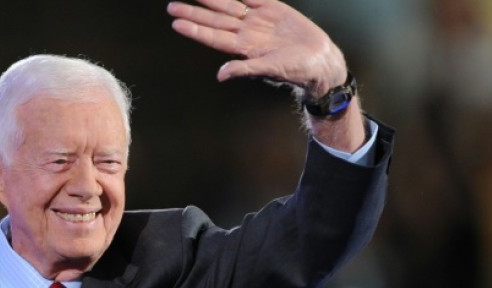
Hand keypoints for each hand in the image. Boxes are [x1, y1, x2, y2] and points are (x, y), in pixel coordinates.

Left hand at [167, 0, 346, 98]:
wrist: (319, 59)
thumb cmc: (295, 69)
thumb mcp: (269, 69)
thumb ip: (244, 69)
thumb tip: (221, 75)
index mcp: (243, 47)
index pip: (213, 37)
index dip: (195, 29)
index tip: (176, 23)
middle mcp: (246, 32)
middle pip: (215, 20)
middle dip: (194, 12)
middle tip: (172, 6)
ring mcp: (257, 20)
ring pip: (228, 6)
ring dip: (210, 0)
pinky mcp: (272, 8)